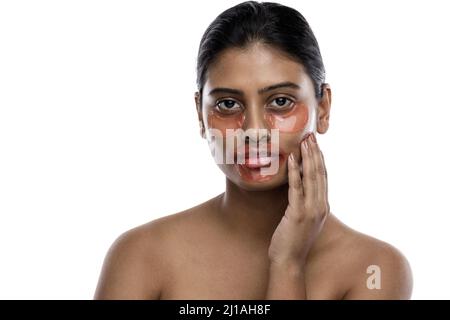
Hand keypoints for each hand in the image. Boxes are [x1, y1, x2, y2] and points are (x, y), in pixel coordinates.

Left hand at [268, 132, 329, 266]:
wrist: (289, 261)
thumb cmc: (292, 240)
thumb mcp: (302, 218)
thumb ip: (304, 203)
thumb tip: (298, 186)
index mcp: (322, 206)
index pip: (323, 177)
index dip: (320, 159)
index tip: (315, 144)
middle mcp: (320, 206)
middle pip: (319, 174)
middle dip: (315, 153)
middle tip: (311, 135)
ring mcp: (311, 210)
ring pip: (311, 178)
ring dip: (307, 157)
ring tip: (304, 141)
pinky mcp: (298, 214)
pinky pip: (296, 188)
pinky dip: (294, 172)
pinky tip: (291, 159)